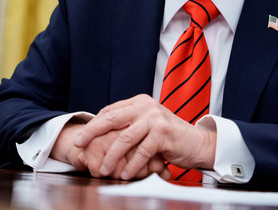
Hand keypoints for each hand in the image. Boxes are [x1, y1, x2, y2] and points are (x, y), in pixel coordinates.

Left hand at [73, 94, 216, 179]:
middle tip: (79, 144)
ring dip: (111, 156)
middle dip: (92, 133)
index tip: (82, 136)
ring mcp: (155, 119)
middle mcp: (147, 107)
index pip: (111, 110)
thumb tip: (102, 130)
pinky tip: (125, 175)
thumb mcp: (149, 124)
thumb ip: (131, 123)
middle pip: (112, 119)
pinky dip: (131, 166)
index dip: (95, 124)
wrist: (198, 143)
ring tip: (103, 169)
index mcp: (141, 102)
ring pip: (124, 138)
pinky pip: (141, 152)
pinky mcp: (163, 134)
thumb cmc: (171, 137)